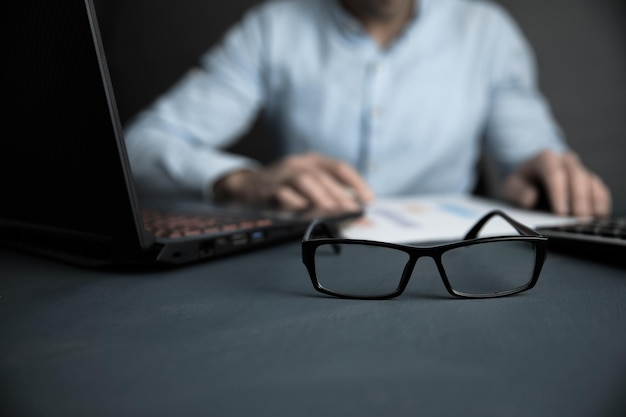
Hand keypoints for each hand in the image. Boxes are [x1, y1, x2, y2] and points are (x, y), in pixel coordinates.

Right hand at [213, 152, 374, 210]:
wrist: (246, 186)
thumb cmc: (284, 188)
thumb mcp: (307, 185)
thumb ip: (331, 196)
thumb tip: (359, 216)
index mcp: (311, 160)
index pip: (339, 167)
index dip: (356, 182)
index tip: (369, 199)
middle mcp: (298, 164)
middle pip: (323, 176)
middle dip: (340, 195)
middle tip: (354, 212)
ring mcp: (281, 175)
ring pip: (305, 181)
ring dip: (322, 197)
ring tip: (335, 213)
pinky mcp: (267, 189)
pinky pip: (283, 195)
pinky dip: (297, 204)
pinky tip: (307, 214)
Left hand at [503, 150, 611, 216]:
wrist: (533, 175)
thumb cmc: (523, 182)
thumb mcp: (512, 186)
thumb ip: (518, 192)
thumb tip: (530, 199)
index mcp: (546, 159)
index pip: (555, 174)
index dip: (559, 194)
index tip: (561, 212)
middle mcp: (566, 161)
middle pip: (577, 177)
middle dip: (578, 199)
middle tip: (578, 219)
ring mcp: (580, 170)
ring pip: (591, 182)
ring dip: (592, 202)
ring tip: (589, 220)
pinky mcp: (590, 181)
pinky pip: (600, 189)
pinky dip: (601, 203)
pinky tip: (599, 216)